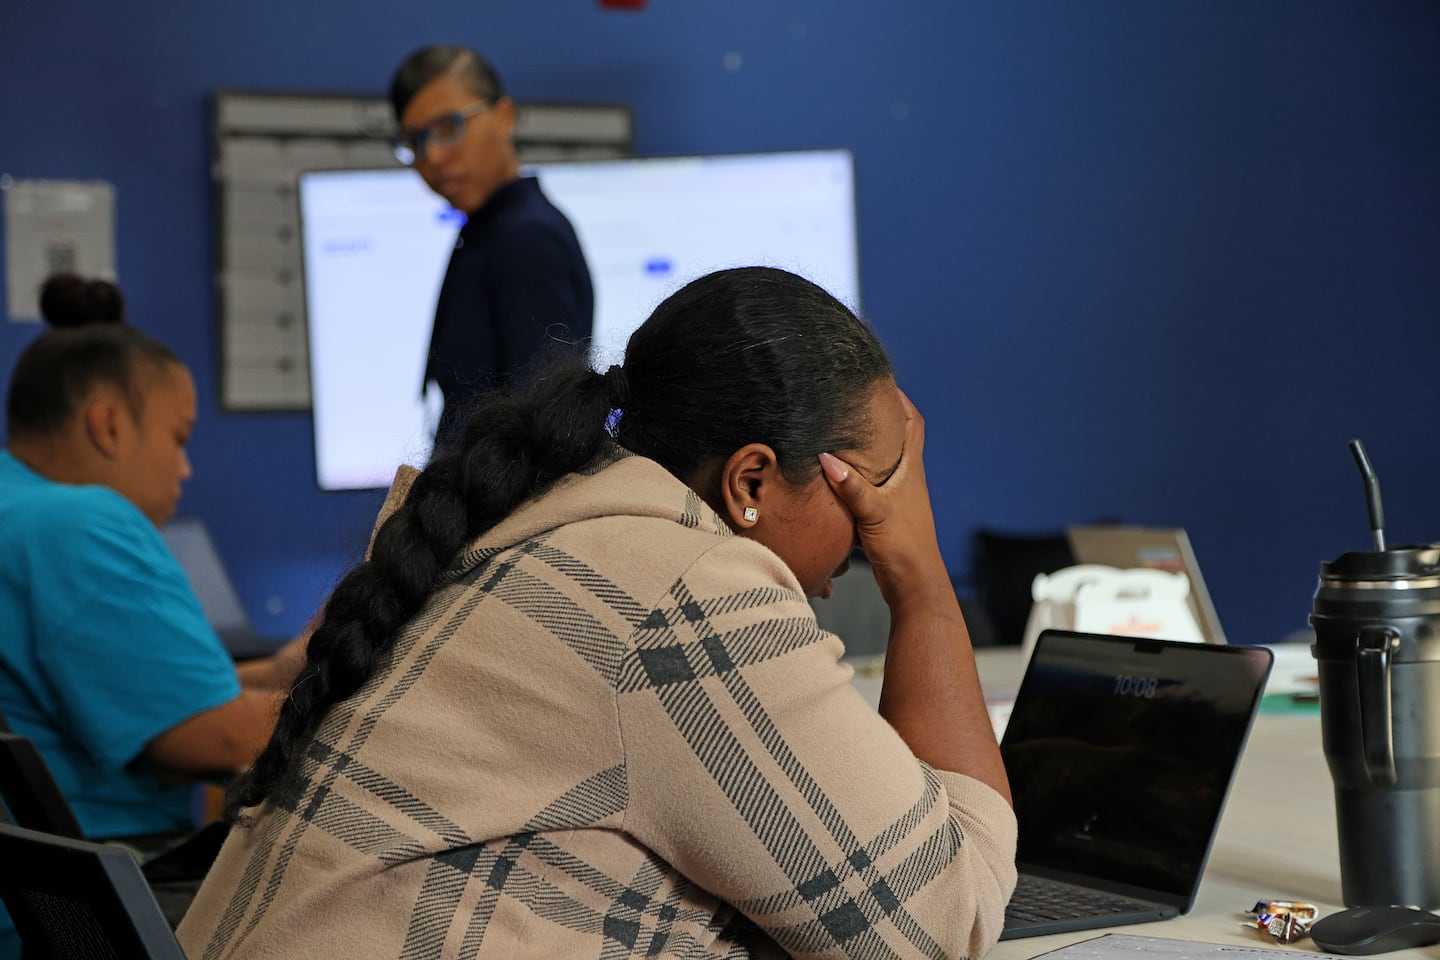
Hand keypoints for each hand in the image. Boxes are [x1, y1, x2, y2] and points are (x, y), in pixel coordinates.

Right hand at [819, 391, 948, 610]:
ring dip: (869, 445)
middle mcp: (908, 479)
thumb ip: (851, 486)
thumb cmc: (902, 547)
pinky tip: (838, 474)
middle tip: (855, 400)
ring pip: (885, 460)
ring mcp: (899, 496)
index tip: (880, 380)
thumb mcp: (874, 512)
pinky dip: (859, 472)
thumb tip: (825, 457)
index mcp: (911, 470)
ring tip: (843, 430)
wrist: (913, 585)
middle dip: (881, 417)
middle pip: (899, 437)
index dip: (900, 399)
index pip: (912, 422)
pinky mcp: (888, 513)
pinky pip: (873, 482)